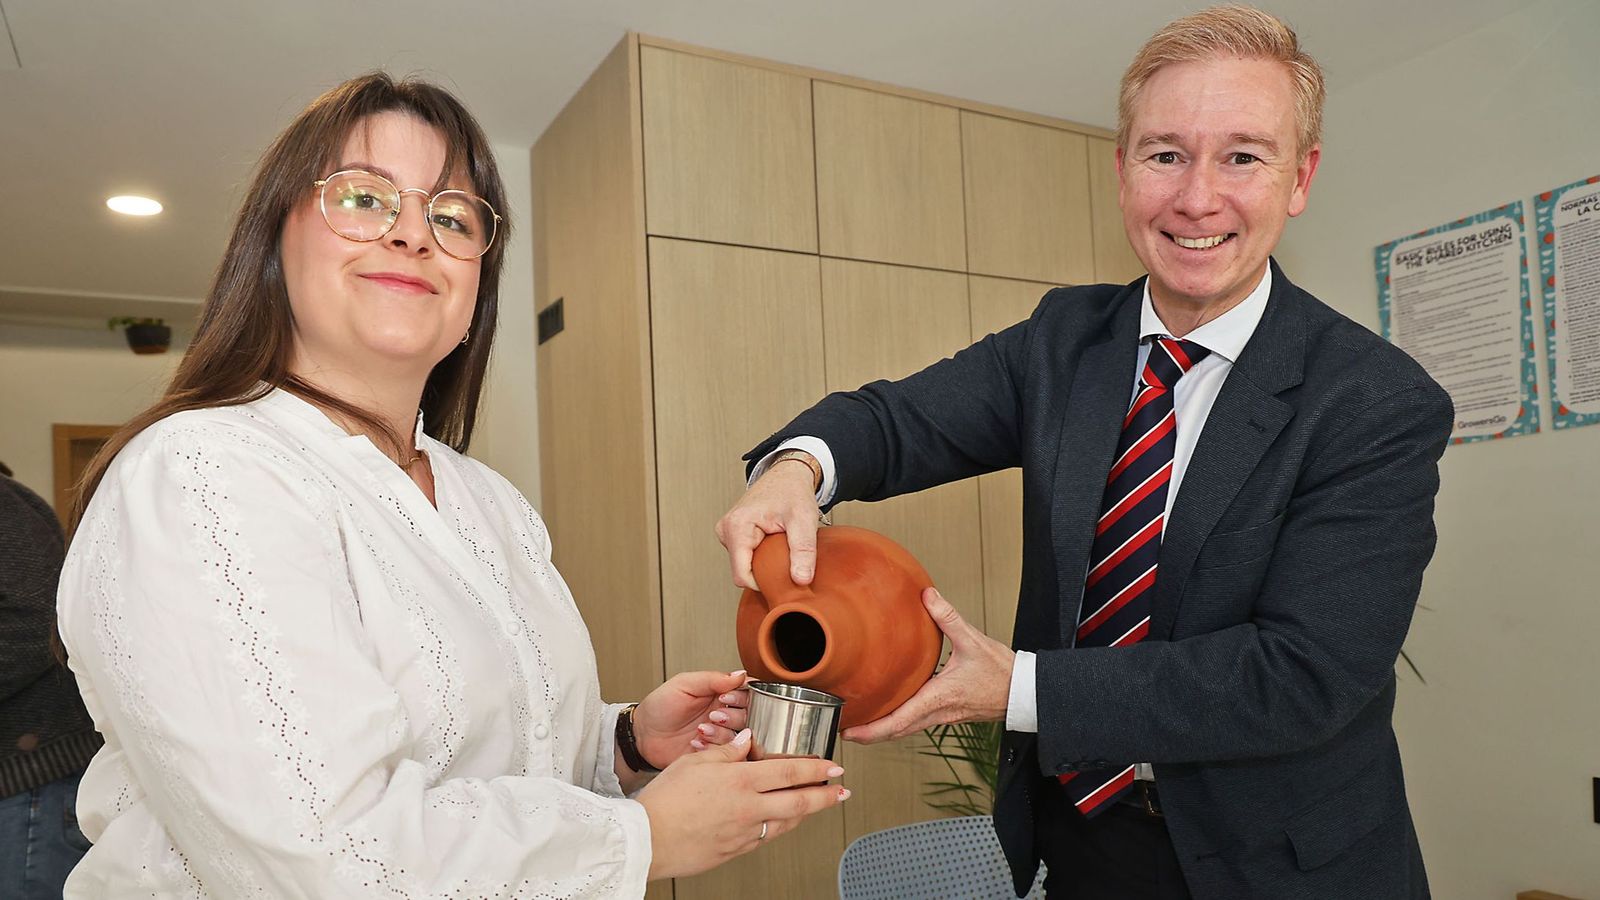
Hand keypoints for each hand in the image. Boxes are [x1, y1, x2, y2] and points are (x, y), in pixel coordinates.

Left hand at [633, 670, 751, 768]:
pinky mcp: (713, 754)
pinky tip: (697, 743)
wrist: (642, 735)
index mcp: (720, 694)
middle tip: (713, 715)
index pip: (747, 693)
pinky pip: (727, 754)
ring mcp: (720, 735)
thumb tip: (740, 674)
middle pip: (748, 716)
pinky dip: (713, 749)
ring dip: (721, 734)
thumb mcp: (683, 684)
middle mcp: (724, 714)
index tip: (725, 699)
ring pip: (740, 737)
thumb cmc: (659, 707)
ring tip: (701, 730)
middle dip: (732, 717)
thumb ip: (713, 679)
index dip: (742, 697)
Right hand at [639, 728, 849, 879]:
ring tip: (815, 804)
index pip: (790, 771)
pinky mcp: (735, 850)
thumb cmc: (665, 800)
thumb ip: (726, 750)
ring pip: (786, 822)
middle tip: (842, 791)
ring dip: (805, 813)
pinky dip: (779, 826)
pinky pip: (766, 837)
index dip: (817, 768)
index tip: (834, 766)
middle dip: (826, 796)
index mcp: (741, 781)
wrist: (647, 840)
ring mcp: (744, 833)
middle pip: (800, 802)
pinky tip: (780, 821)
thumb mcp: (694, 761)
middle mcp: (749, 808)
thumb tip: (746, 740)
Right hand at [715, 456, 820, 588]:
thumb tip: (801, 580)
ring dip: (763, 563)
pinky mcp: (732, 534)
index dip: (764, 583)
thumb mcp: (804, 520)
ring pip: (743, 565)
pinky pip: (745, 557)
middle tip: (786, 555)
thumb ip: (803, 551)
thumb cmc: (793, 491)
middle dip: (765, 571)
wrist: (788, 474)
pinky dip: (760, 556)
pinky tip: (772, 543)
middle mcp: (726, 529)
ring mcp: (726, 532)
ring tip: (780, 545)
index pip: (742, 576)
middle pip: (742, 571)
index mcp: (737, 527)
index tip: (784, 576)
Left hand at [841, 588, 1014, 742]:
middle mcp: (938, 712)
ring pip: (907, 729)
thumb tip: (927, 595)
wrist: (1024, 691)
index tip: (851, 732)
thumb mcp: (973, 640)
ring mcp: (943, 716)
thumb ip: (948, 617)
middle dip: (870, 734)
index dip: (872, 729)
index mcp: (939, 697)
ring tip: (861, 724)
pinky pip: (917, 722)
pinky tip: (892, 711)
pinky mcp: (948, 714)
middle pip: (897, 731)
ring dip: (884, 730)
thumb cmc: (1002, 672)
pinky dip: (899, 722)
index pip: (899, 720)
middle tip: (845, 731)